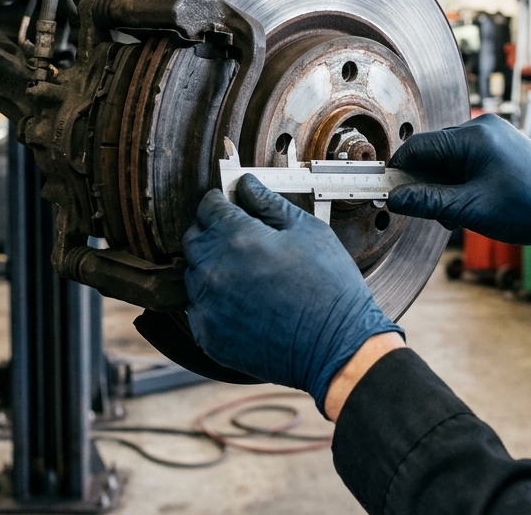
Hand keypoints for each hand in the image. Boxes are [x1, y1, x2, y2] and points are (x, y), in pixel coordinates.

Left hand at [183, 175, 402, 410]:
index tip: (232, 206)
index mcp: (236, 237)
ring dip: (212, 267)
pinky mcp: (208, 334)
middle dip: (212, 232)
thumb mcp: (308, 231)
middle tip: (241, 240)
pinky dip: (213, 301)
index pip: (208, 206)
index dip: (221, 202)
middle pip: (194, 238)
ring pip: (194, 273)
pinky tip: (242, 303)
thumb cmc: (329, 286)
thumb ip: (270, 203)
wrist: (336, 346)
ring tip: (247, 274)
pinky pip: (198, 308)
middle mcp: (213, 269)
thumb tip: (246, 185)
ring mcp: (207, 305)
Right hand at [388, 114, 530, 255]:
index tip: (389, 192)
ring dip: (444, 188)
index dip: (400, 172)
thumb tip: (395, 198)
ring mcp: (493, 137)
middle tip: (433, 213)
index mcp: (474, 136)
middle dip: (426, 185)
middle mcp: (482, 128)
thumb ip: (429, 202)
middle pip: (432, 153)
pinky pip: (466, 162)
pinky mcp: (500, 148)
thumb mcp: (472, 209)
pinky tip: (469, 205)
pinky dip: (460, 184)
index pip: (419, 148)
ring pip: (448, 160)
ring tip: (458, 214)